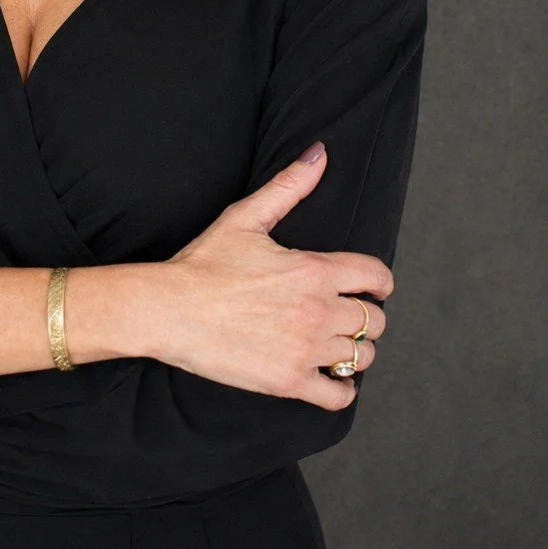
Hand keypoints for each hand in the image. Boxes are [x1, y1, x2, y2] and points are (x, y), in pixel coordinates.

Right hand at [148, 144, 391, 410]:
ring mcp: (305, 350)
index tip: (370, 286)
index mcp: (313, 271)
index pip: (376, 277)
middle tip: (347, 313)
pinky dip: (342, 387)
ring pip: (363, 356)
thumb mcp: (245, 217)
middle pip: (376, 320)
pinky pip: (339, 395)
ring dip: (355, 349)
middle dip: (367, 315)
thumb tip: (319, 154)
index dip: (378, 280)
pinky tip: (329, 376)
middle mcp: (318, 311)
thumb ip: (288, 186)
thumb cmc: (203, 263)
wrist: (169, 309)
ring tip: (336, 342)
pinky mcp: (289, 382)